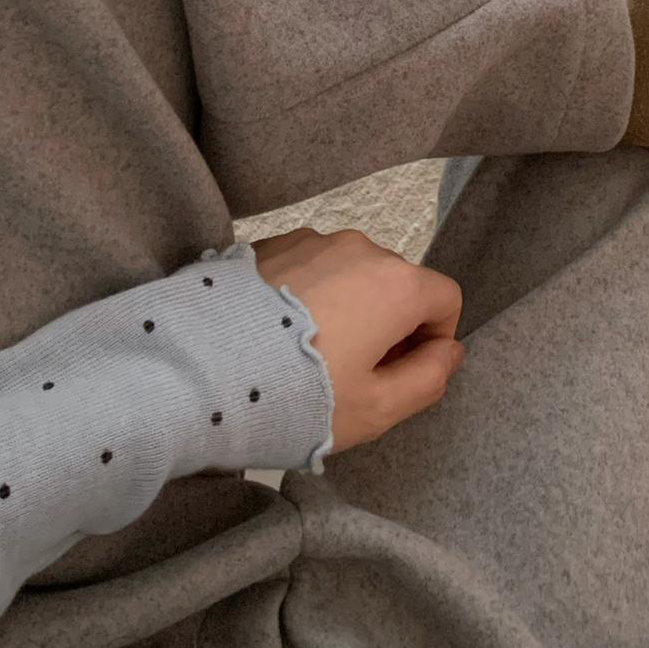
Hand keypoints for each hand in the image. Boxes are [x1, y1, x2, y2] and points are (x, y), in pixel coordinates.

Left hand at [253, 226, 464, 456]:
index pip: (445, 298)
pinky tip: (273, 334)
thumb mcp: (376, 408)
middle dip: (389, 323)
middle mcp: (359, 247)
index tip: (399, 373)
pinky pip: (308, 266)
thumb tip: (449, 350)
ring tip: (303, 353)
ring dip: (346, 306)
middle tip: (351, 373)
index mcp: (396, 283)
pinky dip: (306, 293)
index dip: (433, 340)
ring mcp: (310, 239)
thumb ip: (428, 377)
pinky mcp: (267, 243)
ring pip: (350, 273)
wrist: (199, 370)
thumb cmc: (298, 396)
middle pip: (397, 283)